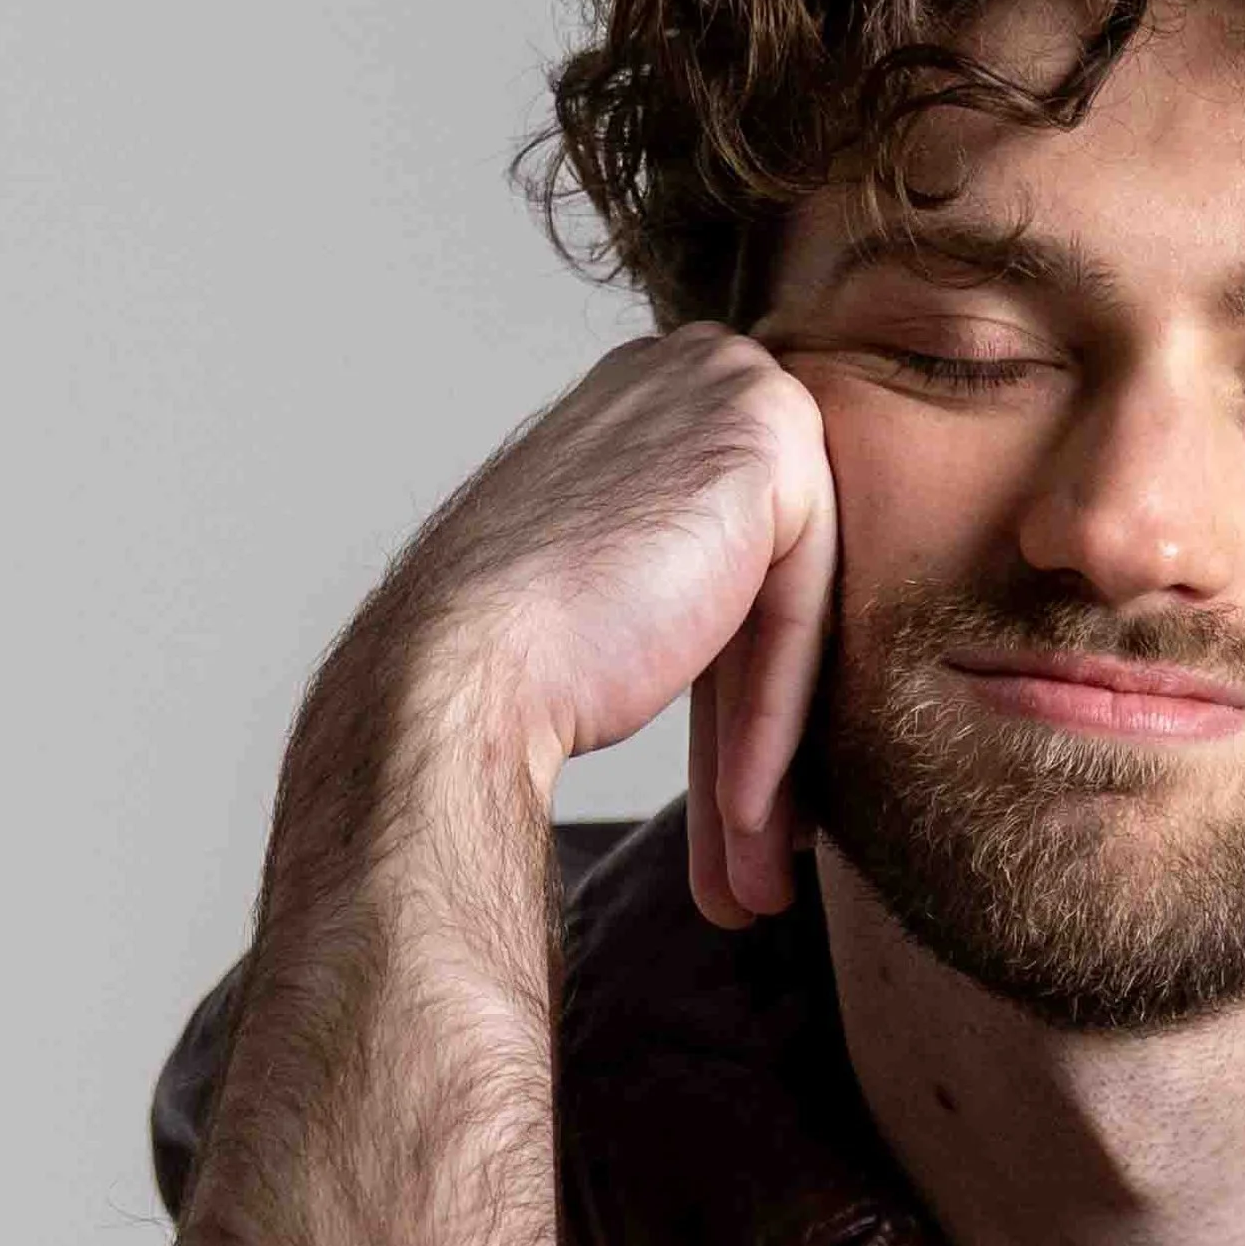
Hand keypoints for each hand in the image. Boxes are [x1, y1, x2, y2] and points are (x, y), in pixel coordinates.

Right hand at [360, 321, 836, 926]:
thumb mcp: (616, 595)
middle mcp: (696, 369)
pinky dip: (774, 720)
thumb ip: (689, 580)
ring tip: (752, 876)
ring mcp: (734, 390)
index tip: (729, 819)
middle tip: (751, 862)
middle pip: (771, 592)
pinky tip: (748, 820)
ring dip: (770, 759)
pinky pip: (798, 610)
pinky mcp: (767, 441)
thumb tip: (746, 634)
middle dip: (760, 746)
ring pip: (790, 614)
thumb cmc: (501, 665)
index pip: (735, 568)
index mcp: (653, 395)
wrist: (446, 681)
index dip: (736, 707)